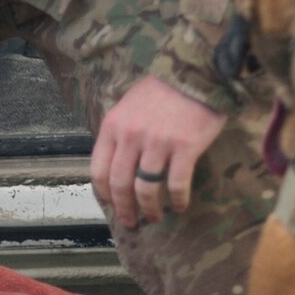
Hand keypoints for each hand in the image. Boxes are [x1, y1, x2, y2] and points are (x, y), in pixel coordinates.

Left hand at [90, 75, 226, 228]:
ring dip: (149, 209)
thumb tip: (117, 165)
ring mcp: (158, 142)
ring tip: (154, 217)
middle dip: (124, 209)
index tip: (111, 205)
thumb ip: (120, 133)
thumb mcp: (129, 106)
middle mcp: (131, 136)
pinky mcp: (185, 147)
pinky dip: (178, 200)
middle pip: (120, 184)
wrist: (196, 72)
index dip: (104, 194)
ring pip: (146, 189)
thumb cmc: (163, 89)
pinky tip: (180, 206)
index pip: (99, 170)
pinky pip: (177, 184)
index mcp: (113, 126)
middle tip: (131, 222)